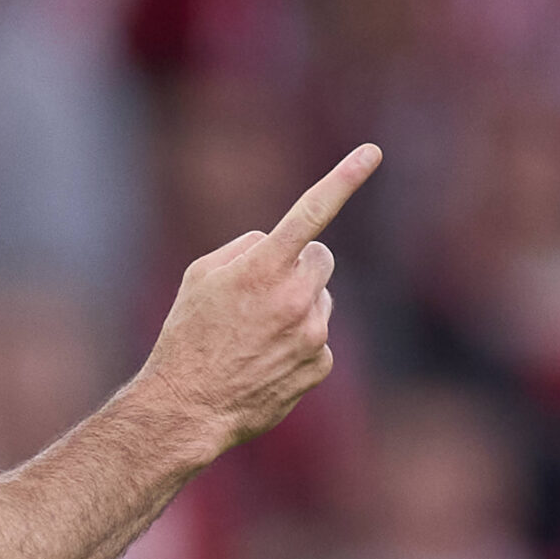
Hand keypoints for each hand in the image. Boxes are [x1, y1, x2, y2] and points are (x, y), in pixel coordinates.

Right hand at [134, 144, 382, 457]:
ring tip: (254, 336)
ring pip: (320, 299)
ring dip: (296, 306)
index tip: (372, 151)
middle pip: (321, 257)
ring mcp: (313, 332)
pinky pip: (318, 337)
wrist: (189, 407)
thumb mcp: (200, 277)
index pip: (311, 212)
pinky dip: (297, 343)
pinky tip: (265, 361)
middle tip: (263, 290)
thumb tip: (278, 244)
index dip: (344, 178)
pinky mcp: (321, 363)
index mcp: (262, 267)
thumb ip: (246, 248)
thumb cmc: (187, 336)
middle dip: (300, 265)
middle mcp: (295, 296)